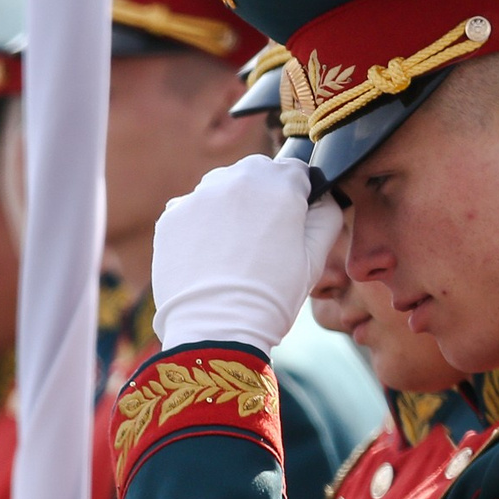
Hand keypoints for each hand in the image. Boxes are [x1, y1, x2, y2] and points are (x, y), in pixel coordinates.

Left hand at [150, 153, 343, 353]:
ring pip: (220, 187)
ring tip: (232, 248)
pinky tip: (207, 256)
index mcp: (280, 184)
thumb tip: (323, 199)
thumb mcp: (315, 259)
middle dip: (262, 194)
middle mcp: (238, 178)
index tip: (292, 219)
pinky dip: (199, 225)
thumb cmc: (272, 296)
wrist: (217, 328)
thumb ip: (326, 217)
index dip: (298, 195)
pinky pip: (191, 210)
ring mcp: (200, 194)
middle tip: (262, 236)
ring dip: (229, 206)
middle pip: (255, 172)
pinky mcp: (171, 214)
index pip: (295, 170)